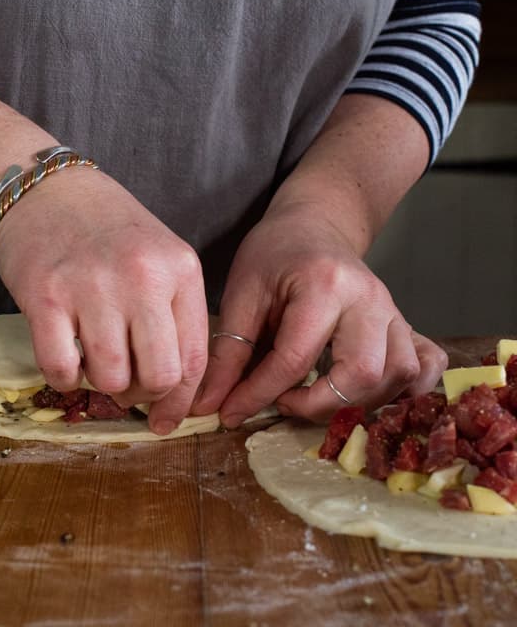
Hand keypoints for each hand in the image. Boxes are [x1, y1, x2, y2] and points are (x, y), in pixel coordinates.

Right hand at [0, 166, 208, 434]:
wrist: (47, 190)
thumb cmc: (109, 229)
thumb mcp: (160, 257)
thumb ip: (174, 313)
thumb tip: (174, 390)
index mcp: (180, 269)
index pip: (194, 358)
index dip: (181, 401)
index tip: (167, 421)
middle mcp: (143, 277)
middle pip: (158, 376)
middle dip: (143, 396)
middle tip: (126, 387)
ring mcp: (93, 285)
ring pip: (111, 379)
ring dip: (101, 385)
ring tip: (94, 362)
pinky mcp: (46, 295)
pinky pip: (61, 370)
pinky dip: (64, 378)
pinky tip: (66, 358)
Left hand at [191, 203, 446, 423]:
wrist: (314, 224)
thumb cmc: (274, 254)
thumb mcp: (242, 292)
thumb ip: (229, 349)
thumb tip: (211, 404)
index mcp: (323, 284)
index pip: (293, 359)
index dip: (258, 395)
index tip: (230, 413)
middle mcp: (368, 298)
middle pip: (361, 372)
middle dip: (318, 404)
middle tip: (284, 403)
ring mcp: (394, 310)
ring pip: (400, 374)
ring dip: (359, 401)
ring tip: (319, 398)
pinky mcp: (405, 322)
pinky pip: (427, 363)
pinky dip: (406, 390)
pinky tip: (370, 394)